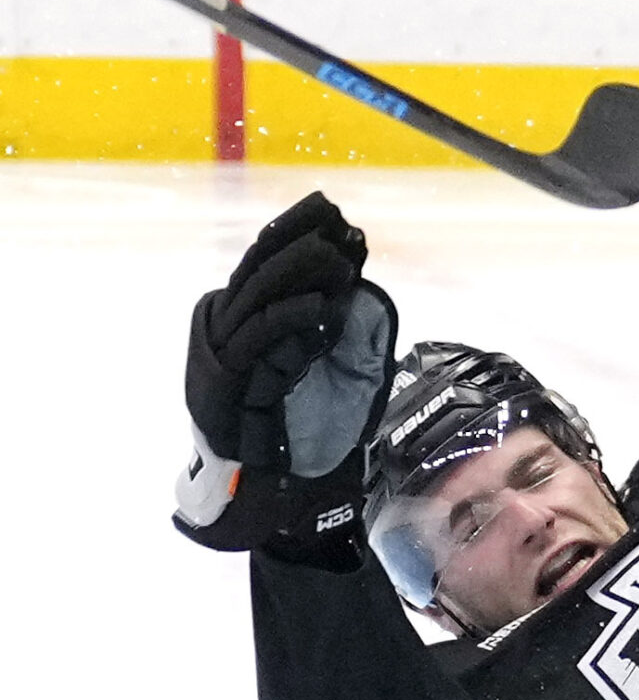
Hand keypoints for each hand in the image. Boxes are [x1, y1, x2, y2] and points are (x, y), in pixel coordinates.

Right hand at [175, 192, 397, 556]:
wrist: (260, 488)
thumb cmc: (292, 428)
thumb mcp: (317, 364)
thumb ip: (329, 326)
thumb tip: (357, 282)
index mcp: (239, 320)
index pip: (266, 265)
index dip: (296, 235)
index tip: (331, 211)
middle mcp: (222, 330)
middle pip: (257, 271)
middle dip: (294, 238)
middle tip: (331, 214)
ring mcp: (220, 355)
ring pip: (256, 298)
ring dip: (297, 271)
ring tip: (337, 252)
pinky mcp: (225, 383)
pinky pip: (260, 342)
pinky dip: (291, 319)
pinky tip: (326, 305)